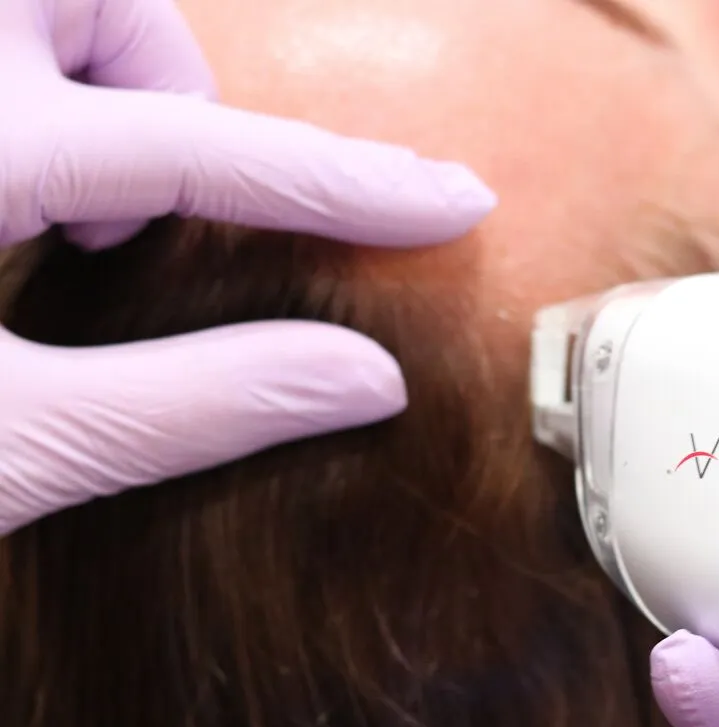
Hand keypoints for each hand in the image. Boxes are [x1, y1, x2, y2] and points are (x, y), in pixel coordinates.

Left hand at [0, 0, 496, 534]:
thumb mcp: (23, 449)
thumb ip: (195, 404)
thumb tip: (368, 381)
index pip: (197, 154)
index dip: (344, 187)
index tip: (454, 200)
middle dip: (162, 71)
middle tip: (151, 189)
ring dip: (95, 64)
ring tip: (84, 191)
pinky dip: (39, 85)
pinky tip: (24, 195)